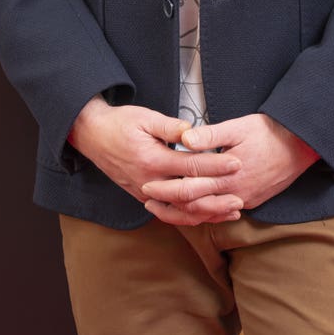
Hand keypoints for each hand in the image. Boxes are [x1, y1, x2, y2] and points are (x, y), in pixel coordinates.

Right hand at [68, 97, 242, 222]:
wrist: (92, 135)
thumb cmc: (120, 123)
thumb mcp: (146, 118)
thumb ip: (171, 127)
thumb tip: (194, 132)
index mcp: (153, 159)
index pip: (192, 166)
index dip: (216, 165)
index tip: (236, 163)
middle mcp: (150, 181)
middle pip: (190, 194)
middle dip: (217, 196)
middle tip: (241, 195)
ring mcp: (145, 192)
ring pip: (180, 211)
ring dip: (207, 213)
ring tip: (230, 212)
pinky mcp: (142, 197)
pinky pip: (168, 213)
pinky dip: (188, 217)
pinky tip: (205, 216)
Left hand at [141, 113, 318, 223]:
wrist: (301, 145)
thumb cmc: (269, 131)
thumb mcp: (238, 127)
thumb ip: (211, 135)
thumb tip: (185, 139)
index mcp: (227, 175)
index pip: (189, 190)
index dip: (166, 190)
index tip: (147, 187)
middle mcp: (235, 193)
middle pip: (195, 206)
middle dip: (170, 205)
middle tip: (148, 200)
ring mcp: (245, 200)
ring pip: (209, 214)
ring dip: (186, 212)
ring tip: (166, 208)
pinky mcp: (253, 201)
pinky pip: (224, 213)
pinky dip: (207, 213)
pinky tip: (196, 209)